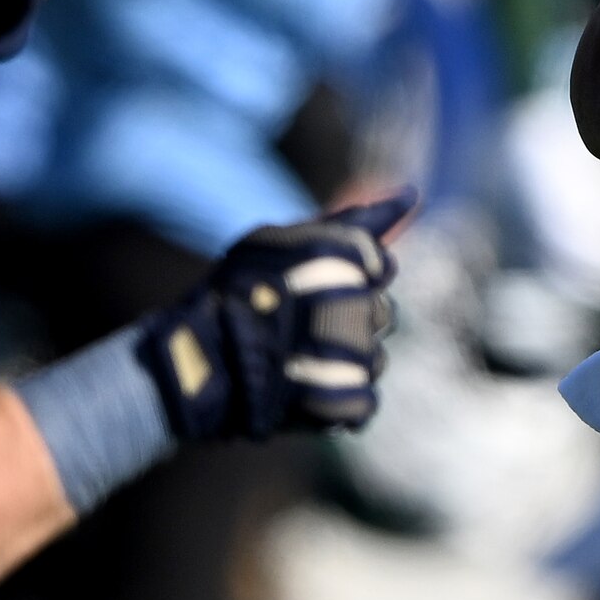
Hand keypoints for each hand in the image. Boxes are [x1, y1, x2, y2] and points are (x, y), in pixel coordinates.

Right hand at [145, 191, 412, 442]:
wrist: (189, 365)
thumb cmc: (231, 296)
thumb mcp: (274, 242)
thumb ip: (342, 224)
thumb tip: (410, 197)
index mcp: (330, 253)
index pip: (376, 262)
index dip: (359, 276)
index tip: (326, 286)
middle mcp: (346, 298)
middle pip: (381, 312)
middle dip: (347, 321)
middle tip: (299, 330)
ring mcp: (348, 351)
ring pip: (373, 359)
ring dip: (342, 364)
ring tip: (296, 363)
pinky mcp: (344, 399)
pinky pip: (363, 401)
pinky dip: (336, 403)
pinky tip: (303, 394)